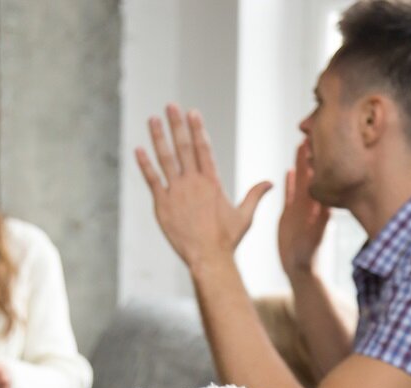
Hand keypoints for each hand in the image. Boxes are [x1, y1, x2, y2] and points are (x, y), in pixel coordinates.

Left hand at [135, 104, 272, 273]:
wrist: (208, 257)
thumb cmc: (227, 240)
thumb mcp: (245, 216)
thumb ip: (255, 195)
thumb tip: (271, 182)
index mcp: (212, 183)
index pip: (204, 149)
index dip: (197, 129)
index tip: (192, 112)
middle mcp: (193, 183)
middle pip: (184, 147)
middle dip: (177, 124)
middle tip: (171, 106)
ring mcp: (176, 192)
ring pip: (165, 158)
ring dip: (159, 137)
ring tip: (153, 119)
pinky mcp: (162, 204)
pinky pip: (152, 180)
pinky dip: (145, 164)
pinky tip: (139, 149)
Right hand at [278, 140, 329, 281]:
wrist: (301, 270)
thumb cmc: (310, 258)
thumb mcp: (315, 239)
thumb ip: (321, 223)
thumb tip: (327, 208)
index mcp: (318, 208)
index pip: (319, 179)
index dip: (318, 162)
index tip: (319, 144)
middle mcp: (310, 205)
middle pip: (311, 174)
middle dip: (311, 155)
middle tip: (312, 134)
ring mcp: (301, 208)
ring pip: (301, 180)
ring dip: (301, 163)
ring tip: (302, 144)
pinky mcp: (290, 214)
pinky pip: (290, 193)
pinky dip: (290, 182)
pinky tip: (287, 169)